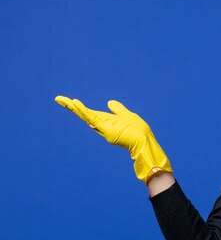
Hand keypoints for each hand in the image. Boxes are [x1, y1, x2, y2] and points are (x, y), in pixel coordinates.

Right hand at [55, 96, 171, 182]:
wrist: (144, 140)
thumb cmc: (137, 130)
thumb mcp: (126, 115)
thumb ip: (117, 109)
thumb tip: (109, 102)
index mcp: (105, 120)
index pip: (89, 112)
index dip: (79, 106)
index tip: (69, 100)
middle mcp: (101, 125)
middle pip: (83, 114)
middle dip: (70, 106)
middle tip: (57, 98)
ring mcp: (102, 128)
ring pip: (85, 115)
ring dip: (73, 107)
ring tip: (61, 100)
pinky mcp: (105, 129)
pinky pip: (92, 118)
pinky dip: (83, 111)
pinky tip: (75, 103)